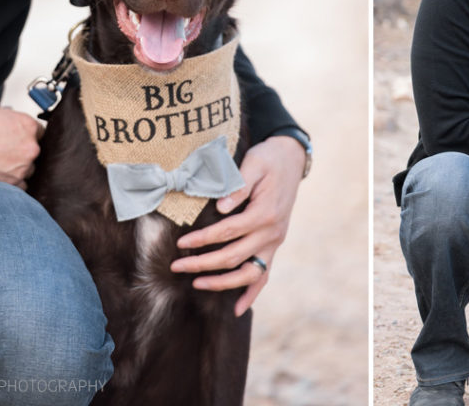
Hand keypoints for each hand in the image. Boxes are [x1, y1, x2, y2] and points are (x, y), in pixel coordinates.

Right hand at [0, 105, 42, 184]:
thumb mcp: (3, 114)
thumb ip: (16, 123)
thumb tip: (15, 128)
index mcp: (29, 126)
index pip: (41, 133)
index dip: (31, 137)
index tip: (24, 140)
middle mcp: (31, 147)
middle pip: (35, 152)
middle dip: (25, 152)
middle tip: (10, 152)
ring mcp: (24, 166)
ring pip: (29, 169)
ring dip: (20, 167)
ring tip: (4, 164)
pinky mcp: (14, 182)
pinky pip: (22, 185)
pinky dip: (15, 182)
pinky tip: (4, 175)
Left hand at [171, 133, 305, 304]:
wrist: (292, 159)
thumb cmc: (268, 159)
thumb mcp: (254, 163)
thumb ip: (239, 185)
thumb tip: (221, 207)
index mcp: (264, 213)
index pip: (227, 232)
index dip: (202, 239)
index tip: (180, 243)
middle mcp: (271, 233)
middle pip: (232, 256)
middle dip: (202, 264)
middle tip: (177, 266)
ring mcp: (274, 242)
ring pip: (247, 273)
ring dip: (222, 283)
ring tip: (197, 284)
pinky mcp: (274, 245)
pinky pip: (264, 275)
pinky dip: (252, 294)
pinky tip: (237, 309)